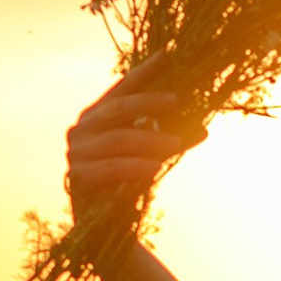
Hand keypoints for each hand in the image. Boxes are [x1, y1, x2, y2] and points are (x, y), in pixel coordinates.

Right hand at [64, 54, 202, 257]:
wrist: (105, 228)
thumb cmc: (127, 183)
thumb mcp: (150, 155)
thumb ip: (171, 139)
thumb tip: (204, 128)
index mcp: (97, 115)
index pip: (122, 87)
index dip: (145, 71)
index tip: (170, 53)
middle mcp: (82, 129)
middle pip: (119, 110)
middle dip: (150, 104)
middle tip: (178, 102)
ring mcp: (76, 153)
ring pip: (119, 140)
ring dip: (151, 140)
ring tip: (178, 145)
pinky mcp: (77, 178)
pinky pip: (110, 169)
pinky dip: (135, 168)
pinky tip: (156, 169)